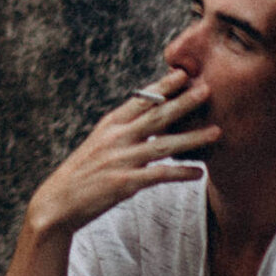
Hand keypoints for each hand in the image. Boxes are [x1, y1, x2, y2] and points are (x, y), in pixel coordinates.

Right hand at [24, 69, 217, 237]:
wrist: (59, 201)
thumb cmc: (83, 172)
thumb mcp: (99, 143)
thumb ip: (123, 130)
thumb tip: (149, 119)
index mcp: (110, 124)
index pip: (141, 99)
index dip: (163, 86)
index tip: (184, 73)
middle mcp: (116, 137)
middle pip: (156, 115)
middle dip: (184, 102)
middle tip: (207, 89)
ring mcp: (121, 159)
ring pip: (164, 144)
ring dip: (193, 137)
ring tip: (216, 131)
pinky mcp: (125, 182)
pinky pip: (160, 175)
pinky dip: (181, 173)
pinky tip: (199, 172)